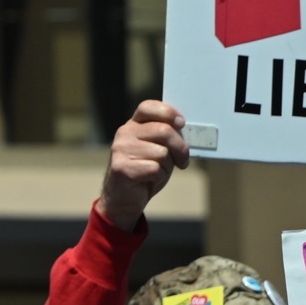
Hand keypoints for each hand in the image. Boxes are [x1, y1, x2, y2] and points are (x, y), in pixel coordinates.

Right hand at [99, 100, 190, 232]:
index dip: (168, 112)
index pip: (149, 107)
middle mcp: (124, 133)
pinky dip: (159, 177)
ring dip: (167, 166)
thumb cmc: (145, 171)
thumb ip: (166, 137)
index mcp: (133, 125)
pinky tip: (149, 179)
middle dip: (181, 148)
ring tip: (157, 172)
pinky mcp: (122, 167)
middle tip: (183, 161)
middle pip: (164, 131)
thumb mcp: (157, 149)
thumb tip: (184, 128)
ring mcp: (121, 149)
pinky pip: (155, 169)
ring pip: (162, 153)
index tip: (181, 123)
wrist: (123, 198)